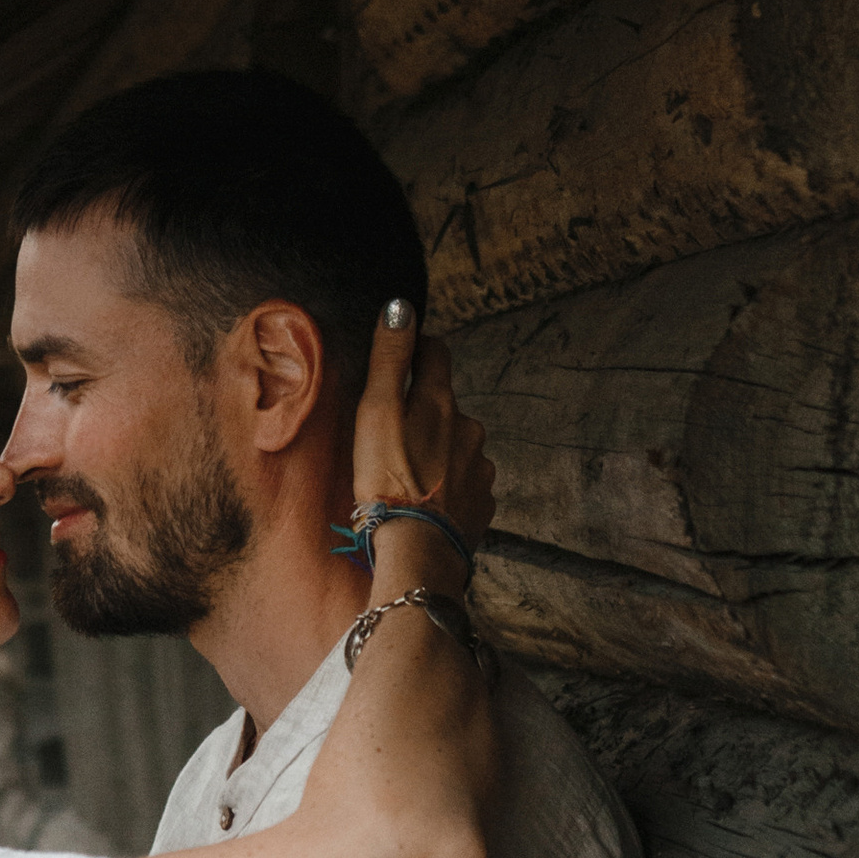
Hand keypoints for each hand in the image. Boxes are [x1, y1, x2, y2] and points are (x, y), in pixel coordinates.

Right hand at [350, 302, 495, 558]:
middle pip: (445, 404)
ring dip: (436, 453)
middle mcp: (469, 429)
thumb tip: (401, 307)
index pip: (436, 353)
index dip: (417, 347)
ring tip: (408, 474)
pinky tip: (426, 501)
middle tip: (392, 433)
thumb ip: (390, 358)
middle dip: (423, 411)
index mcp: (441, 403)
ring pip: (456, 447)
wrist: (419, 550)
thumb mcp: (377, 412)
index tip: (402, 352)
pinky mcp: (481, 504)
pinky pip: (464, 485)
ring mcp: (479, 468)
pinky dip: (447, 487)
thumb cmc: (389, 480)